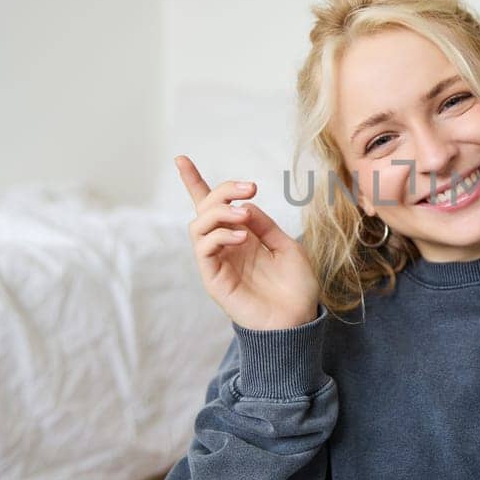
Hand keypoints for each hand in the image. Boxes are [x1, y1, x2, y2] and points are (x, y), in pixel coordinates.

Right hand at [176, 155, 320, 330]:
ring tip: (246, 216)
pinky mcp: (214, 279)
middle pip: (205, 208)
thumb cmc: (296, 286)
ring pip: (198, 226)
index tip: (181, 159)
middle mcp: (225, 246)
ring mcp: (217, 262)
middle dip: (222, 191)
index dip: (194, 182)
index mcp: (240, 236)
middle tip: (251, 189)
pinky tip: (243, 237)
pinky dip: (220, 236)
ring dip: (220, 213)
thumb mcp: (286, 246)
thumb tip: (244, 206)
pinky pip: (204, 249)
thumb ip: (265, 224)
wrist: (299, 320)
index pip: (212, 206)